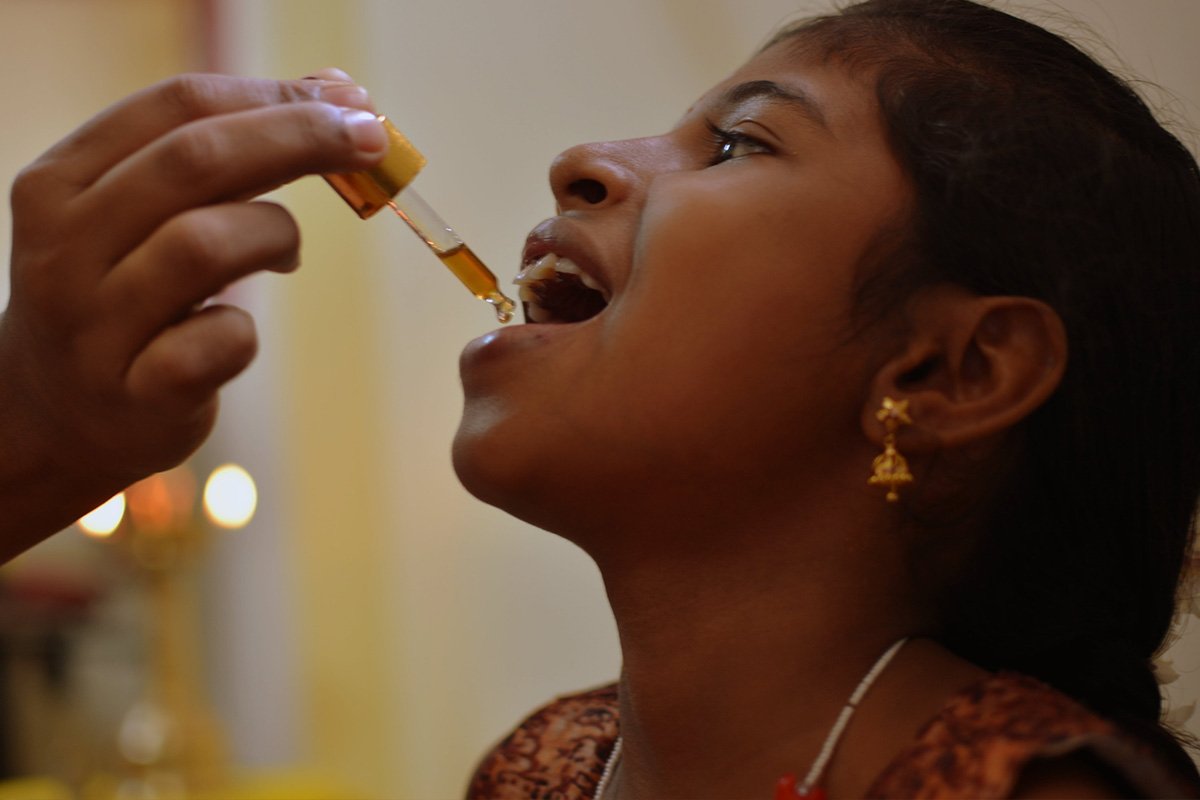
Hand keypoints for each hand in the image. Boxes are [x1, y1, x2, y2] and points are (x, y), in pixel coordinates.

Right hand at [0, 69, 381, 553]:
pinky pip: (222, 340)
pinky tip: (233, 335)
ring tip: (283, 254)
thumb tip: (335, 92)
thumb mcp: (140, 217)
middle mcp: (64, 247)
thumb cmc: (120, 298)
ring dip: (275, 235)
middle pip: (196, 160)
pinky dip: (247, 331)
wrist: (52, 418)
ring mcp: (94, 325)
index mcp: (61, 183)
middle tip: (369, 143)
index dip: (274, 95)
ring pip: (206, 243)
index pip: (175, 106)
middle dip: (299, 138)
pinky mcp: (138, 393)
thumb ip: (222, 158)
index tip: (347, 102)